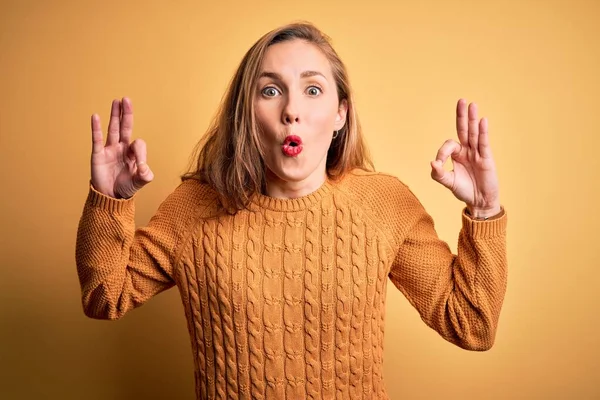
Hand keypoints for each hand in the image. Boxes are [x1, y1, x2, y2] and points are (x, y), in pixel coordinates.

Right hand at [90, 97, 153, 198]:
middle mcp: (122, 148)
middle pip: (125, 127)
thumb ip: (146, 175)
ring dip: (115, 115)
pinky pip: (97, 139)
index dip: (140, 152)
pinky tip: (96, 116)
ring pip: (113, 129)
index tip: (140, 165)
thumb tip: (144, 167)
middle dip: (126, 114)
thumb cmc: (126, 187)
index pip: (138, 143)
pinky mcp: (98, 155)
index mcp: (133, 153)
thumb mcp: (140, 182)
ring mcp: (109, 150)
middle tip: (126, 99)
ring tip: (116, 101)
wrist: (111, 196)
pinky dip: (96, 128)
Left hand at [430, 99, 499, 217]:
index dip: (441, 152)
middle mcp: (467, 150)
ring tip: (472, 104)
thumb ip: (438, 174)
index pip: (449, 145)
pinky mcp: (487, 158)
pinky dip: (483, 132)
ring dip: (472, 119)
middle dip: (462, 116)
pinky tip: (482, 121)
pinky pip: (484, 143)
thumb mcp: (448, 182)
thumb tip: (431, 163)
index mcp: (456, 154)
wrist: (479, 201)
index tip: (438, 164)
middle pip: (464, 130)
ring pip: (474, 133)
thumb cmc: (464, 190)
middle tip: (461, 100)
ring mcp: (478, 153)